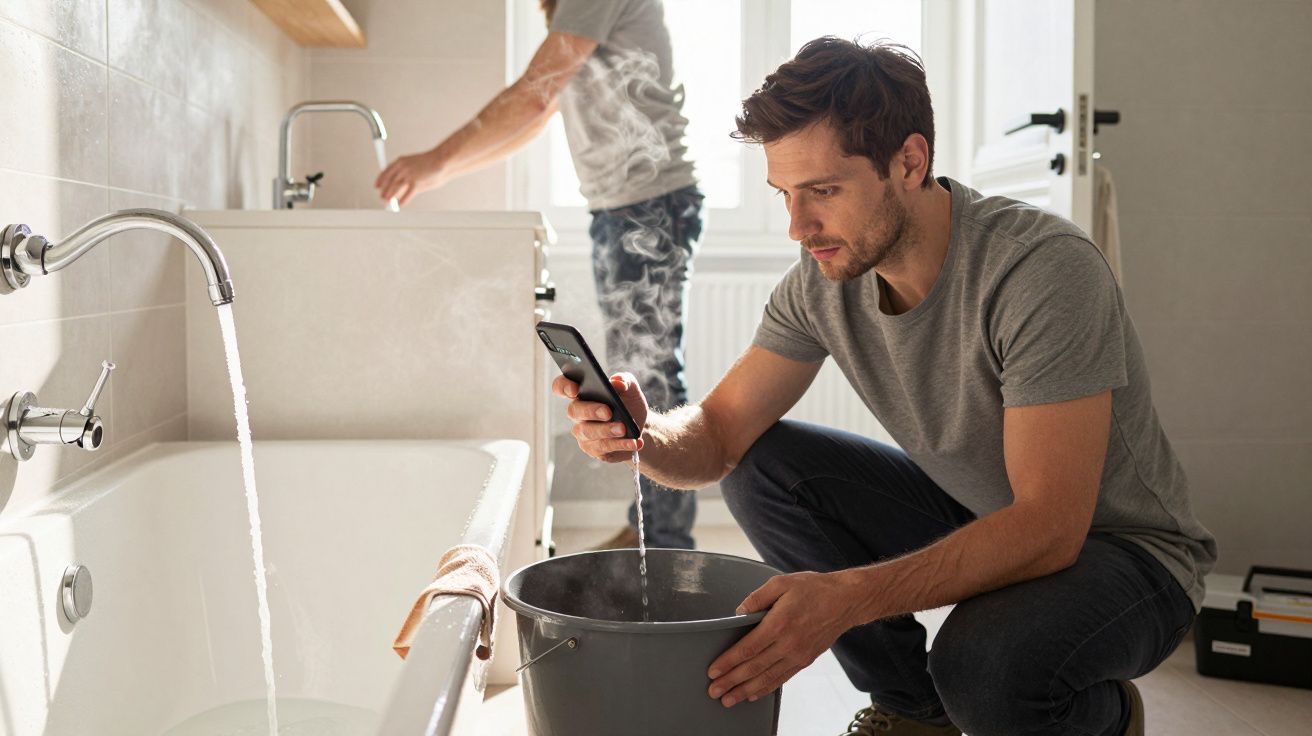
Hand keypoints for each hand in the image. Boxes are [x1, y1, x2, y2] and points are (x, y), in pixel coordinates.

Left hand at [375, 149, 445, 206]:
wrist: (442, 160)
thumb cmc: (431, 162)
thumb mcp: (415, 165)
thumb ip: (407, 175)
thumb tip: (402, 186)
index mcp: (401, 161)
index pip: (386, 172)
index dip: (380, 180)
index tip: (377, 186)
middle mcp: (403, 168)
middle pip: (389, 182)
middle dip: (384, 191)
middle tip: (382, 198)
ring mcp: (409, 175)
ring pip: (395, 189)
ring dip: (390, 197)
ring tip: (388, 202)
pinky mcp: (416, 183)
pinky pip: (406, 195)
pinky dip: (402, 202)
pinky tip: (400, 205)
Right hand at [552, 372, 647, 462]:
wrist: (638, 428)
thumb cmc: (629, 404)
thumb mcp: (631, 389)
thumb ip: (625, 381)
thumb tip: (617, 382)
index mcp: (582, 392)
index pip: (561, 386)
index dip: (564, 386)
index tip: (575, 389)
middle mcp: (578, 412)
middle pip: (574, 410)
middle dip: (590, 410)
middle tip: (608, 412)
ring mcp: (583, 432)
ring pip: (587, 432)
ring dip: (606, 430)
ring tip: (623, 428)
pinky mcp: (592, 449)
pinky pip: (603, 447)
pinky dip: (620, 444)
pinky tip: (634, 441)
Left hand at [706, 570, 867, 707]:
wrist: (845, 601)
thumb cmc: (813, 589)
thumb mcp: (782, 583)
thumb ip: (757, 597)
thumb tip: (738, 612)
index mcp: (779, 623)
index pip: (748, 648)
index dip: (728, 662)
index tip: (713, 671)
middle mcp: (788, 643)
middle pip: (754, 668)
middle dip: (731, 681)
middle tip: (713, 691)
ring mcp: (798, 655)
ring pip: (767, 678)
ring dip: (745, 691)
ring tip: (728, 699)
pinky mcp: (805, 660)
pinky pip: (782, 678)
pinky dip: (766, 688)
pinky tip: (753, 694)